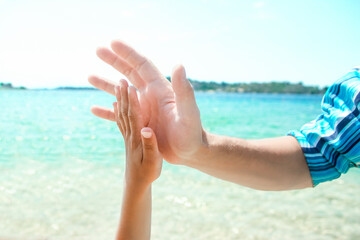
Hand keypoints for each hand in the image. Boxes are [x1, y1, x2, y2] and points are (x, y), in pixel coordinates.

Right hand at [89, 40, 204, 164]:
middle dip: (114, 61)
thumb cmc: (192, 132)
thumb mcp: (188, 111)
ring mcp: (144, 109)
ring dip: (106, 84)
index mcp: (160, 89)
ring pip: (121, 93)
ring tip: (89, 76)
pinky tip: (93, 109)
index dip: (128, 53)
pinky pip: (119, 115)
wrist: (190, 151)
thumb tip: (178, 64)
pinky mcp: (139, 123)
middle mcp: (150, 96)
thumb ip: (183, 90)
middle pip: (129, 73)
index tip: (113, 42)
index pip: (142, 65)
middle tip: (98, 50)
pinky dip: (107, 111)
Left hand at [113, 79, 161, 186]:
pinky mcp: (128, 139)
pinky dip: (117, 110)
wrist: (136, 184)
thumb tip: (147, 129)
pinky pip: (121, 122)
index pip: (134, 117)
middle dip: (123, 95)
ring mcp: (127, 137)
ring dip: (119, 99)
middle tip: (121, 79)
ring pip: (122, 115)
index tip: (130, 87)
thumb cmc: (147, 173)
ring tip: (116, 86)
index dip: (132, 101)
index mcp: (138, 138)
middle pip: (125, 112)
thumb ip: (150, 145)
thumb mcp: (153, 162)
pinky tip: (115, 104)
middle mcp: (130, 135)